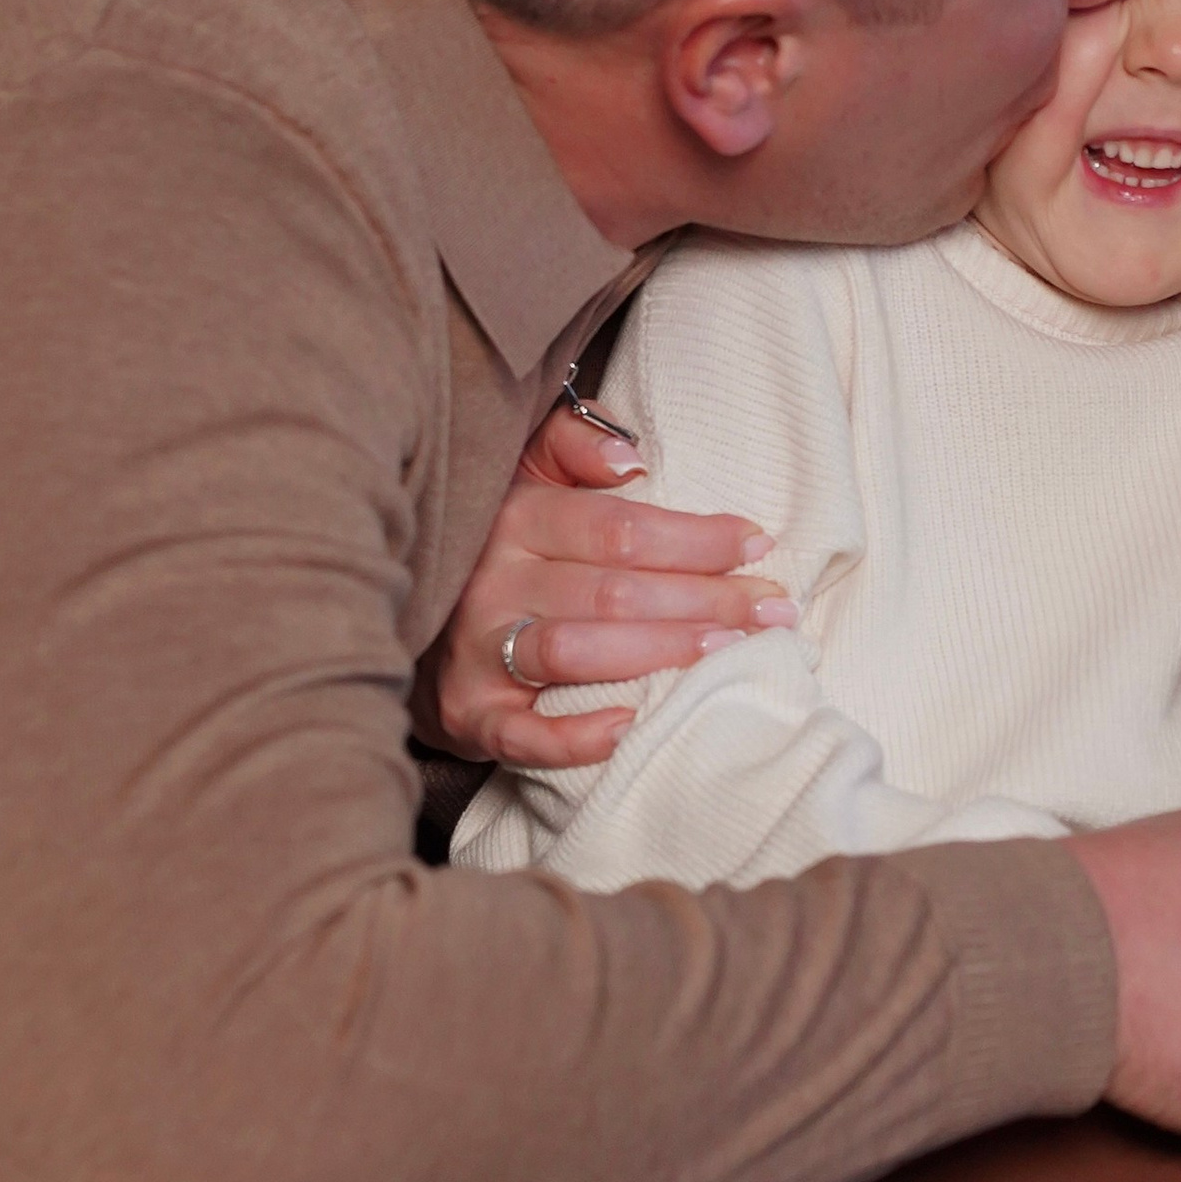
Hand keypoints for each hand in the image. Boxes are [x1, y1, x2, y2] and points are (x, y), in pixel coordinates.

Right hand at [413, 407, 797, 770]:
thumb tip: (629, 459)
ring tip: (729, 652)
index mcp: (514, 517)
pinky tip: (631, 724)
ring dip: (661, 654)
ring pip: (578, 652)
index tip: (758, 545)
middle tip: (773, 611)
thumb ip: (572, 445)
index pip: (620, 528)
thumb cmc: (498, 543)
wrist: (406, 617)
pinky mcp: (469, 716)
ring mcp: (476, 653)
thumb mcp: (524, 471)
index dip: (696, 538)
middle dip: (705, 600)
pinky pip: (524, 734)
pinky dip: (577, 736)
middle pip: (614, 591)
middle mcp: (492, 581)